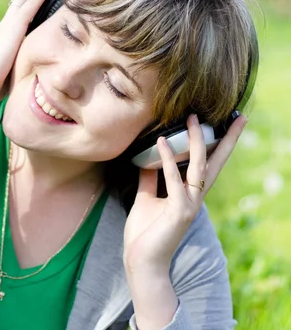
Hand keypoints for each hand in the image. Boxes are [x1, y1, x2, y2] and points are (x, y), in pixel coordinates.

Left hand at [123, 113, 248, 273]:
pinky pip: (174, 180)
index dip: (218, 145)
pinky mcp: (178, 211)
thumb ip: (150, 180)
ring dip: (196, 142)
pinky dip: (168, 160)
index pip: (208, 164)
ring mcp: (189, 205)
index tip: (229, 124)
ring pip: (199, 167)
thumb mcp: (146, 199)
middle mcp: (194, 197)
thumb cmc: (145, 233)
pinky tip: (162, 142)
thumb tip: (146, 160)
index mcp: (189, 194)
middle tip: (238, 117)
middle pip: (216, 163)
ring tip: (192, 118)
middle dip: (227, 140)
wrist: (141, 262)